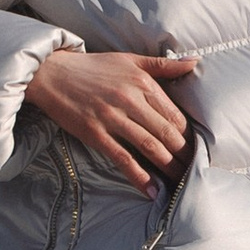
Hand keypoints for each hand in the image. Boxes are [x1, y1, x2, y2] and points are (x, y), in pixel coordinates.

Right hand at [27, 45, 196, 187]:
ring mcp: (112, 118)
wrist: (51, 72)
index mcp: (143, 83)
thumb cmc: (93, 67)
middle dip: (184, 156)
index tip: (198, 151)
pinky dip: (139, 176)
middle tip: (195, 172)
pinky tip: (151, 190)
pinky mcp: (95, 133)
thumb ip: (163, 65)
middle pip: (167, 134)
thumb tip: (195, 62)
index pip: (175, 115)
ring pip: (150, 147)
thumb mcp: (130, 59)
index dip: (189, 136)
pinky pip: (122, 158)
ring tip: (180, 183)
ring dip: (169, 168)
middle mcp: (131, 100)